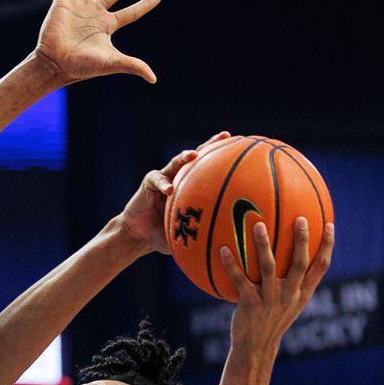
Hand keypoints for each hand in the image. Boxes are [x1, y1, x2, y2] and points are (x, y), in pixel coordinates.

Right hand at [35, 0, 161, 84]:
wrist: (56, 64)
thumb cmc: (82, 66)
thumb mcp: (111, 63)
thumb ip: (133, 66)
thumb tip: (154, 79)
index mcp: (108, 26)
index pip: (132, 12)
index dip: (145, 4)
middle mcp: (95, 13)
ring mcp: (79, 6)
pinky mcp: (62, 2)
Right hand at [116, 133, 228, 254]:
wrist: (139, 235)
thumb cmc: (165, 235)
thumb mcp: (187, 235)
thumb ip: (204, 236)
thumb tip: (227, 248)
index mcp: (192, 186)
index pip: (212, 168)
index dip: (226, 158)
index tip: (244, 149)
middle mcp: (180, 177)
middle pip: (198, 155)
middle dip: (212, 144)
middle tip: (227, 136)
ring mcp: (165, 177)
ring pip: (176, 162)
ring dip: (184, 157)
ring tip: (193, 156)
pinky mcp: (150, 182)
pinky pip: (157, 180)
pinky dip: (163, 184)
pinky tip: (169, 189)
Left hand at [218, 217, 335, 358]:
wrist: (257, 347)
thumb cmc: (273, 320)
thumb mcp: (290, 303)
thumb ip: (295, 281)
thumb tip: (295, 253)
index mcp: (302, 293)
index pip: (321, 267)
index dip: (328, 246)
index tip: (330, 224)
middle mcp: (290, 295)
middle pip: (299, 263)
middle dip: (301, 240)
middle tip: (300, 219)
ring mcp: (270, 300)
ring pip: (269, 268)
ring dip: (263, 246)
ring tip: (258, 225)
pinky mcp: (250, 304)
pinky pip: (240, 280)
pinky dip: (231, 265)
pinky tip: (223, 249)